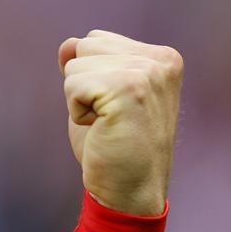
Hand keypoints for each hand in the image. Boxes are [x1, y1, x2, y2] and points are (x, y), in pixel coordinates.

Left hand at [58, 30, 182, 216]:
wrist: (131, 191)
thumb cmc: (115, 146)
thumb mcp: (101, 96)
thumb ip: (89, 64)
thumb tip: (67, 44)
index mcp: (162, 58)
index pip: (96, 40)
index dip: (91, 77)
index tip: (115, 107)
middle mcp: (161, 60)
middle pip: (84, 46)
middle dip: (83, 83)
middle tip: (109, 117)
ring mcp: (147, 73)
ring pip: (75, 65)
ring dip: (79, 99)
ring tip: (107, 123)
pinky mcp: (128, 88)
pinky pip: (72, 85)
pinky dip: (76, 111)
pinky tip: (101, 129)